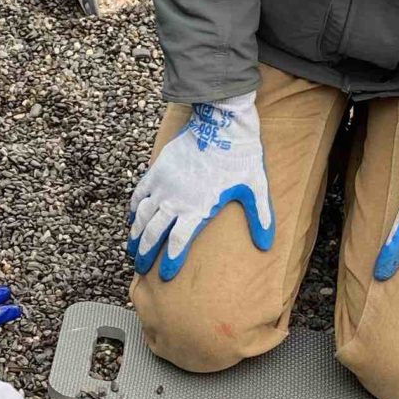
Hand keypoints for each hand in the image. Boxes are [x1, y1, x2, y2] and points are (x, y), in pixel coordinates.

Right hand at [127, 93, 274, 279]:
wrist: (222, 122)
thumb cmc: (241, 156)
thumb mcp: (255, 188)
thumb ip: (260, 218)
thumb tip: (266, 246)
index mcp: (198, 208)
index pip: (178, 242)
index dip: (170, 260)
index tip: (165, 276)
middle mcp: (176, 200)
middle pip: (154, 233)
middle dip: (145, 253)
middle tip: (141, 267)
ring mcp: (164, 185)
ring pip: (143, 216)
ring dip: (135, 234)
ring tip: (131, 248)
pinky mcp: (157, 170)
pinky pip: (139, 194)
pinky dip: (134, 209)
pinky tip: (132, 219)